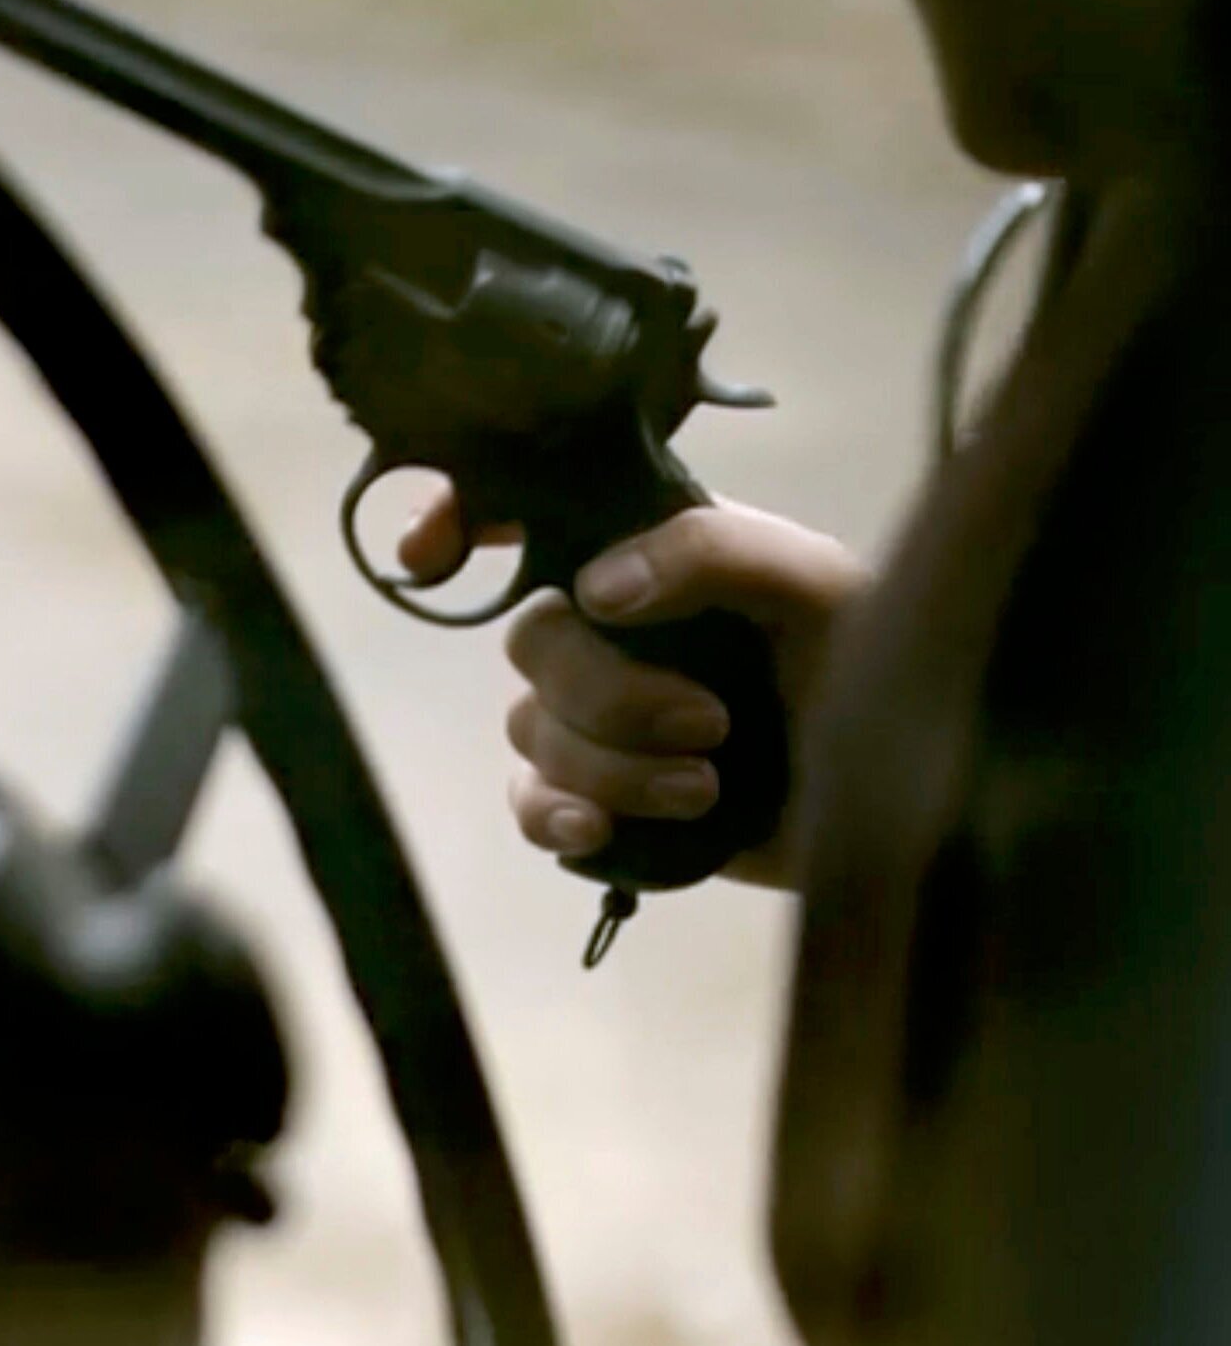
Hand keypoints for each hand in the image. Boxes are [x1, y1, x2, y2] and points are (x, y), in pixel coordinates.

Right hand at [399, 489, 868, 890]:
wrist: (917, 803)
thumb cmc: (880, 668)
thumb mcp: (817, 583)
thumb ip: (709, 551)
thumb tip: (590, 591)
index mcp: (657, 558)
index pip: (537, 515)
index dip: (464, 519)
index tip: (429, 554)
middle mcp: (617, 631)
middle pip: (531, 642)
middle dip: (607, 693)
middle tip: (711, 723)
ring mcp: (604, 720)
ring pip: (531, 732)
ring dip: (616, 766)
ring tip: (708, 788)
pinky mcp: (606, 801)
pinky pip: (531, 804)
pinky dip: (554, 815)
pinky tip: (598, 830)